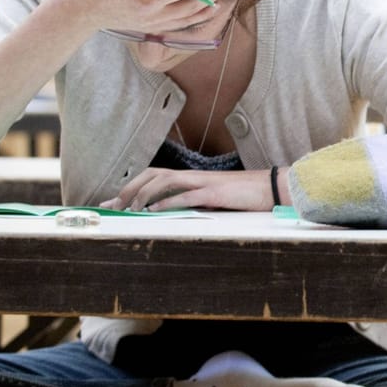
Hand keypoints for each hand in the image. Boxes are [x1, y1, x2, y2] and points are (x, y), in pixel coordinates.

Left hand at [110, 167, 272, 211]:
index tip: (114, 202)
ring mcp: (204, 182)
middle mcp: (194, 176)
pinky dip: (167, 202)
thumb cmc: (245, 195)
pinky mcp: (215, 193)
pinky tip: (154, 210)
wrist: (273, 188)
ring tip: (130, 208)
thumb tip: (175, 213)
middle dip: (130, 188)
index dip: (132, 186)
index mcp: (192, 177)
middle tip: (114, 205)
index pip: (155, 176)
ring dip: (144, 193)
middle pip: (153, 174)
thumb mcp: (214, 199)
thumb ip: (195, 202)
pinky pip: (186, 196)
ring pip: (165, 181)